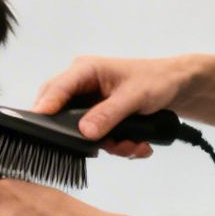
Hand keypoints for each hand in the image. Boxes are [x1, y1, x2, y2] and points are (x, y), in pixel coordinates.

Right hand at [34, 55, 192, 158]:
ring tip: (132, 145)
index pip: (56, 88)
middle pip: (61, 114)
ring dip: (108, 144)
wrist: (176, 88)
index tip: (39, 126)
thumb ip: (108, 114)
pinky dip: (116, 145)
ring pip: (81, 132)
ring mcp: (89, 105)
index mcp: (85, 70)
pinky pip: (96, 138)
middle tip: (105, 144)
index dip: (46, 107)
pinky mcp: (98, 119)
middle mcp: (82, 87)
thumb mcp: (134, 96)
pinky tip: (136, 143)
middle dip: (84, 136)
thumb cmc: (156, 80)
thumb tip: (85, 132)